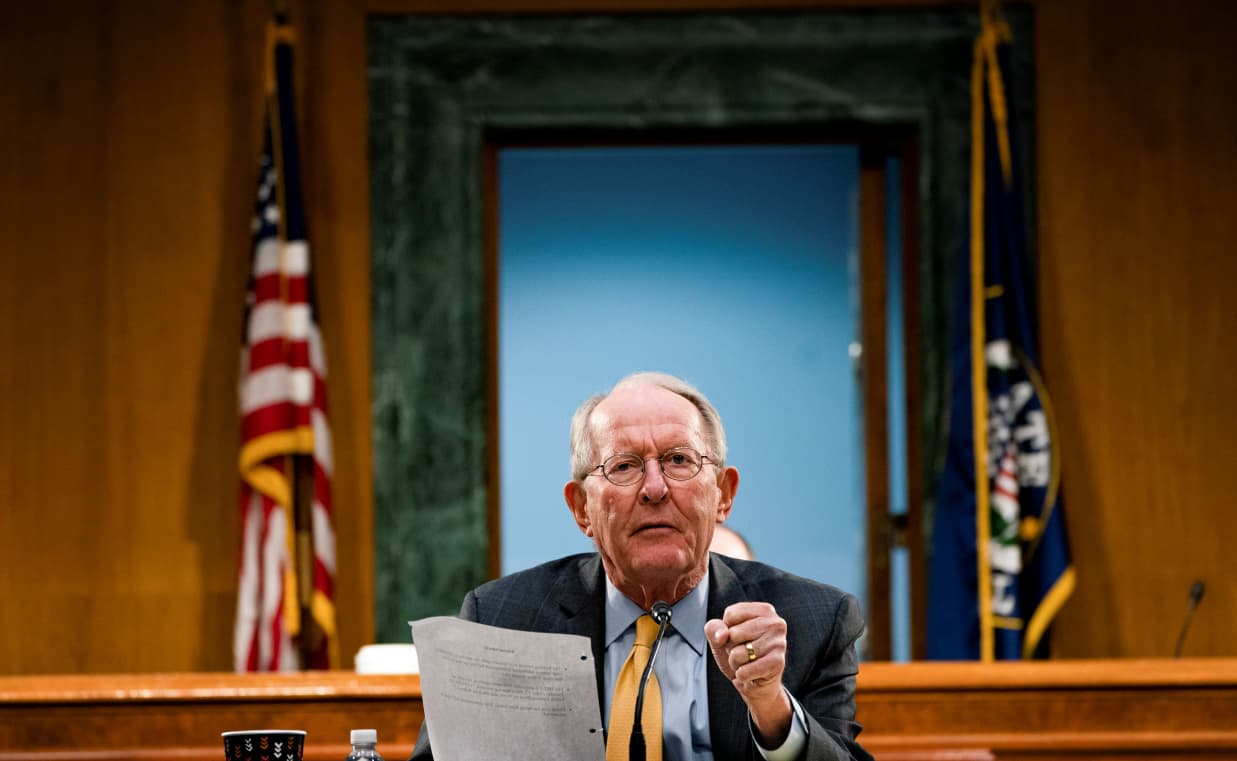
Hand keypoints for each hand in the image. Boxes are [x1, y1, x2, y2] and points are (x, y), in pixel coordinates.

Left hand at [704, 602, 791, 746]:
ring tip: (745, 665)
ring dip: (736, 664)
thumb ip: (713, 629)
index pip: (730, 614)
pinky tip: (749, 676)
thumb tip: (720, 632)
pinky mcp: (779, 662)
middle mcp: (776, 622)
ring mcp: (780, 642)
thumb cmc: (738, 656)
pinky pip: (747, 668)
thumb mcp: (720, 640)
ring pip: (740, 651)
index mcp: (763, 610)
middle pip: (734, 632)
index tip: (731, 638)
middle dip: (730, 649)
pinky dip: (742, 676)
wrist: (754, 685)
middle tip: (740, 656)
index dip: (724, 630)